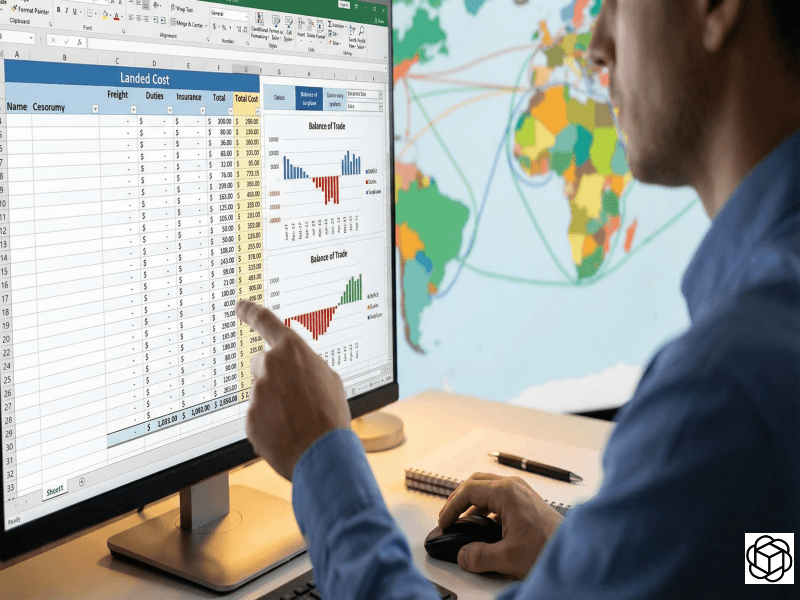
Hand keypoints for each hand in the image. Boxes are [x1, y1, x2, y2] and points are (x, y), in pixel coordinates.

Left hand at [235, 300, 351, 480]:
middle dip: (274, 376)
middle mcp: (270, 367)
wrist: (324, 453)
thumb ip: (307, 366)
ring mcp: (257, 393)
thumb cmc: (331, 416)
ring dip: (275, 404)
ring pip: (261, 394)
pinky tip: (288, 432)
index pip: (265, 322)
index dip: (251, 312)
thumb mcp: (330, 379)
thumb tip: (298, 370)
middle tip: (295, 396)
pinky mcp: (249, 419)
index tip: (240, 306)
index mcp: (292, 350)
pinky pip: (257, 417)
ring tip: (298, 420)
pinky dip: (270, 424)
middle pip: (262, 364)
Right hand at [437, 473, 563, 578]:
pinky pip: (498, 496)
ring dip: (471, 502)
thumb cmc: (549, 548)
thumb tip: (463, 557)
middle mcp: (513, 486)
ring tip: (461, 521)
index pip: (468, 490)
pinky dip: (484, 507)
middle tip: (448, 517)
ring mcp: (521, 491)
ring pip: (487, 488)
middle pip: (476, 482)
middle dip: (458, 499)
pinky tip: (482, 524)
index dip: (452, 506)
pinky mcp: (526, 500)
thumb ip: (479, 557)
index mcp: (506, 492)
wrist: (577, 552)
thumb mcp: (508, 557)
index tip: (444, 522)